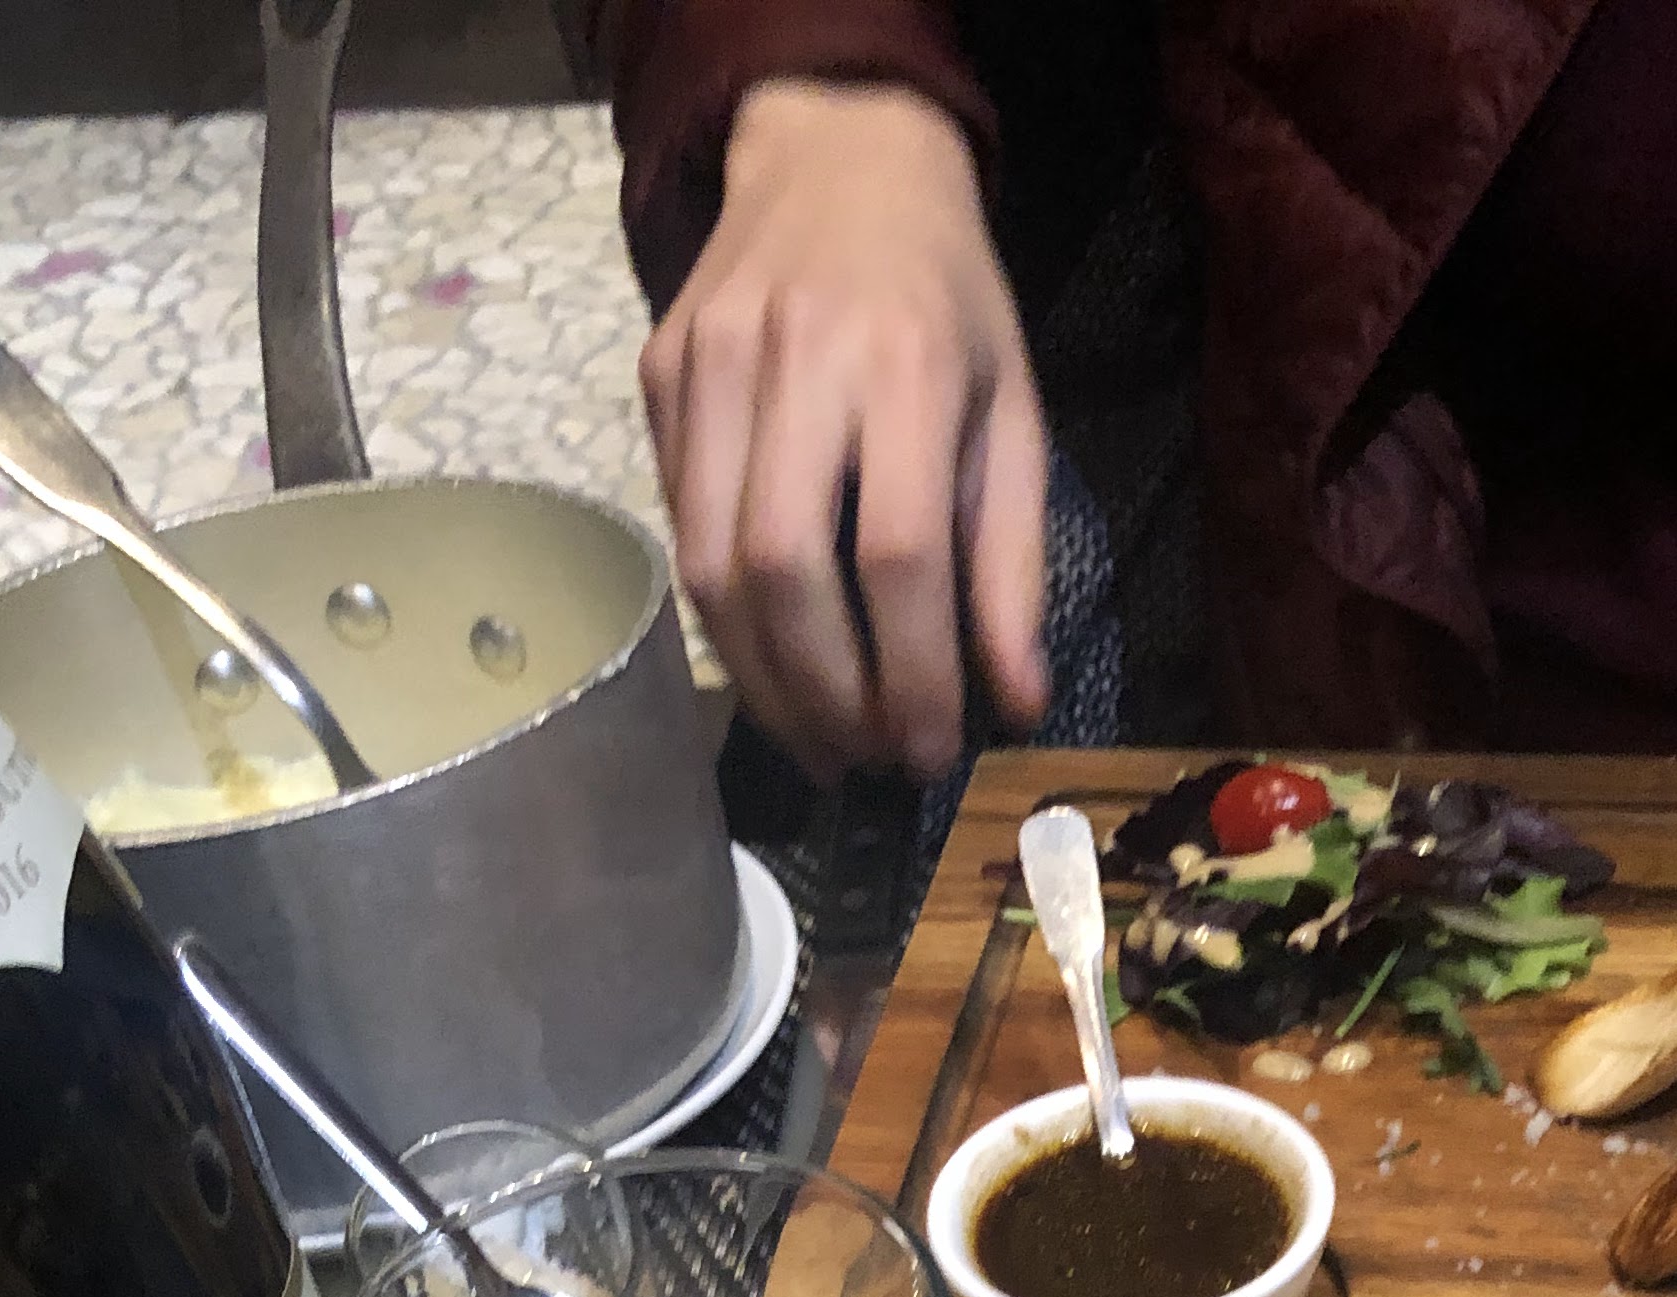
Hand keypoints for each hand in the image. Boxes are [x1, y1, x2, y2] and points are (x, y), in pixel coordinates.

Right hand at [639, 77, 1048, 778]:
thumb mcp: (1013, 414)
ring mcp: (708, 365)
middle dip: (824, 696)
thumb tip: (1017, 703)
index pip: (897, 557)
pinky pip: (682, 530)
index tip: (927, 752)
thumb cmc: (944, 300)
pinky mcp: (658, 376)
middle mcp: (795, 359)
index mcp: (906, 365)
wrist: (836, 158)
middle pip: (784, 574)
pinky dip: (727, 618)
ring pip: (712, 568)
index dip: (910, 676)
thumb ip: (1012, 562)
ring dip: (765, 681)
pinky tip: (774, 658)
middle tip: (863, 758)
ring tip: (817, 737)